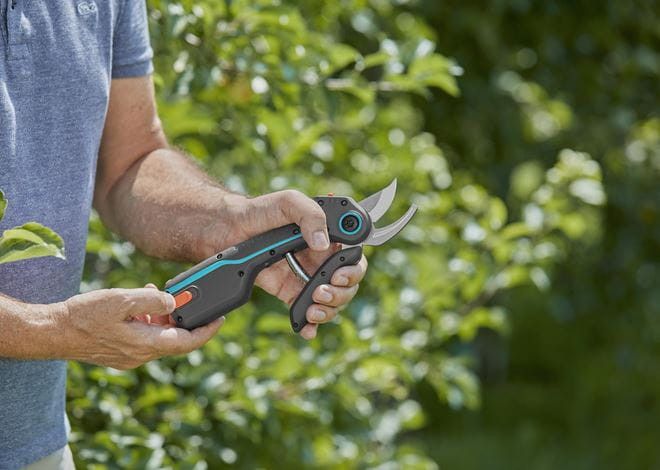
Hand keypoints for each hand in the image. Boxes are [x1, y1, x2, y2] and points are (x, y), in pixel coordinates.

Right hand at [53, 287, 222, 368]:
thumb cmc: (84, 316)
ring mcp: (129, 356)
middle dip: (182, 317)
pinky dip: (148, 320)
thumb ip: (151, 301)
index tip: (220, 319)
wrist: (53, 332)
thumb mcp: (121, 300)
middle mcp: (140, 355)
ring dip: (163, 316)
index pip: (187, 342)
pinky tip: (139, 303)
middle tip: (186, 298)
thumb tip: (172, 301)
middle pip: (174, 338)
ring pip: (158, 336)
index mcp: (145, 345)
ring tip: (155, 294)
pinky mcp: (119, 352)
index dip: (207, 331)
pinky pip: (143, 337)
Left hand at [203, 190, 367, 339]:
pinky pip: (306, 310)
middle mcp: (321, 256)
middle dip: (342, 292)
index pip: (353, 254)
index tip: (339, 274)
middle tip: (322, 291)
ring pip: (331, 300)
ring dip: (329, 309)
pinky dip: (310, 324)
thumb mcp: (286, 202)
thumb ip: (310, 216)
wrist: (224, 231)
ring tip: (312, 309)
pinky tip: (306, 328)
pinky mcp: (290, 291)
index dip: (353, 268)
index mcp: (326, 234)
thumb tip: (323, 243)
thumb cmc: (256, 211)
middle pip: (348, 282)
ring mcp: (306, 275)